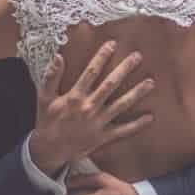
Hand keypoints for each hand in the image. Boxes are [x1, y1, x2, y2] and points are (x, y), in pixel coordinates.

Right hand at [29, 41, 155, 175]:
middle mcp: (89, 107)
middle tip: (137, 56)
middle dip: (124, 69)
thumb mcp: (44, 97)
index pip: (91, 72)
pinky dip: (137, 125)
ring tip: (150, 82)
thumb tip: (58, 57)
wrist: (49, 150)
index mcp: (75, 97)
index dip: (102, 57)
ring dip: (137, 93)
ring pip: (121, 105)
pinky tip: (150, 117)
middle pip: (110, 84)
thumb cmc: (47, 121)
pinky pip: (123, 130)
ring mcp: (98, 122)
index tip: (112, 44)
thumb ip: (52, 76)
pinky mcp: (103, 136)